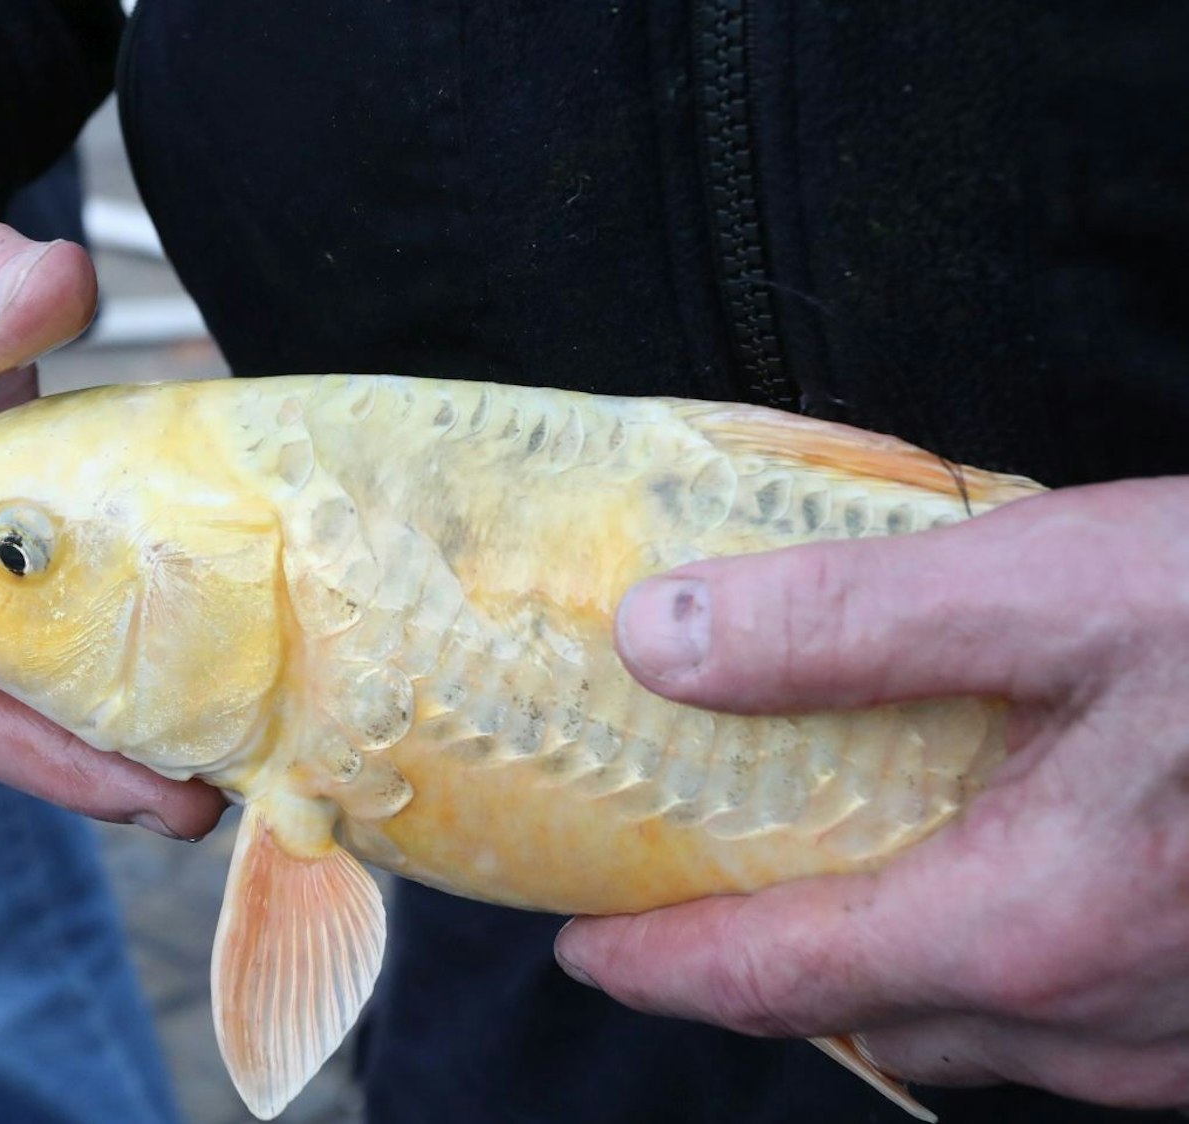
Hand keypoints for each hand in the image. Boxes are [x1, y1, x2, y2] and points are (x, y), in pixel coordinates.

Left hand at [555, 478, 1188, 1108]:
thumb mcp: (1067, 584)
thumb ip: (844, 621)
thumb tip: (654, 640)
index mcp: (1025, 925)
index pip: (774, 975)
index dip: (656, 963)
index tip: (579, 944)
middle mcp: (1103, 1017)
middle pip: (868, 1015)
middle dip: (752, 974)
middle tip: (678, 903)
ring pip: (979, 1032)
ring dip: (878, 973)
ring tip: (819, 888)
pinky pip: (1079, 1025)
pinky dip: (995, 971)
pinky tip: (1001, 889)